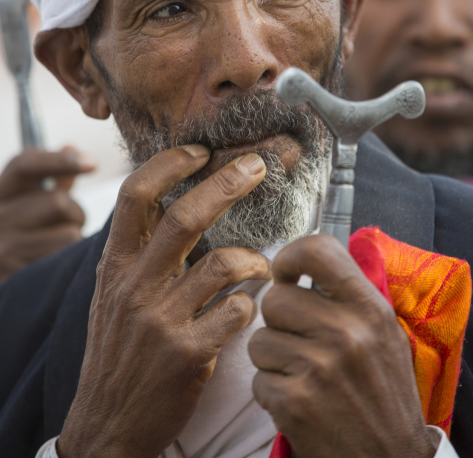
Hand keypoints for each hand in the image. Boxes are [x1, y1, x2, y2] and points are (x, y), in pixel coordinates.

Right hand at [0, 147, 95, 282]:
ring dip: (76, 238)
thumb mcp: (27, 200)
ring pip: (68, 234)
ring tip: (61, 243)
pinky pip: (65, 261)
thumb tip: (71, 146)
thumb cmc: (20, 231)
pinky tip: (57, 263)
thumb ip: (51, 177)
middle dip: (77, 212)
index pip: (26, 164)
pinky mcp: (17, 276)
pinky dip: (70, 259)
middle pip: (58, 201)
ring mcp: (3, 248)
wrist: (0, 272)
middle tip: (72, 222)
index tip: (93, 163)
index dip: (61, 160)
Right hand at [58, 145, 270, 457]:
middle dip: (227, 183)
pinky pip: (238, 311)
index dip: (170, 163)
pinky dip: (252, 303)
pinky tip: (251, 307)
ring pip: (223, 262)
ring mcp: (161, 320)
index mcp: (115, 265)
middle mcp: (134, 286)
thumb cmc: (119, 352)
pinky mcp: (188, 354)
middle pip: (185, 216)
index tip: (200, 150)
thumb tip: (172, 204)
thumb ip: (138, 253)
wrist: (106, 425)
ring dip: (254, 257)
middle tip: (257, 166)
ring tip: (262, 263)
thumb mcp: (113, 296)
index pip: (136, 195)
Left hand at [249, 234, 434, 457]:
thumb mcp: (384, 334)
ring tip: (303, 375)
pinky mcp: (295, 402)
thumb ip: (347, 296)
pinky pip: (258, 379)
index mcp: (369, 309)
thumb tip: (305, 261)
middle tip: (301, 341)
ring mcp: (318, 368)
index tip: (286, 273)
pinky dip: (272, 392)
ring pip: (259, 339)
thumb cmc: (384, 395)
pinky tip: (301, 401)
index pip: (317, 251)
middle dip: (279, 321)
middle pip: (275, 298)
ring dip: (273, 359)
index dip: (290, 256)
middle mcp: (345, 333)